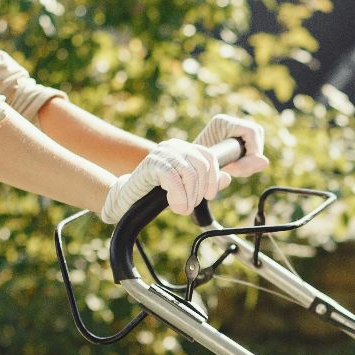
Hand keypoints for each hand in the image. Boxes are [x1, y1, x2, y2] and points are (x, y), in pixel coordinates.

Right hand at [99, 140, 226, 223]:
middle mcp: (173, 146)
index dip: (213, 177)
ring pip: (189, 173)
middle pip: (202, 165)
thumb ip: (205, 182)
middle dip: (200, 190)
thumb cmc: (155, 193)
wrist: (127, 199)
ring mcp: (162, 153)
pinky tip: (175, 205)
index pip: (209, 156)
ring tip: (183, 208)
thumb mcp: (185, 188)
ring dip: (190, 196)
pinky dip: (178, 196)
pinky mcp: (151, 163)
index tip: (208, 196)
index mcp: (183, 148)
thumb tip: (227, 178)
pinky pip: (173, 179)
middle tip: (191, 205)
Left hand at [193, 114, 268, 177]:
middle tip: (235, 171)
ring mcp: (234, 129)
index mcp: (221, 122)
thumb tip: (266, 162)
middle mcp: (230, 122)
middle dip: (251, 158)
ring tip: (231, 170)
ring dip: (249, 162)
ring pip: (256, 145)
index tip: (237, 169)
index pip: (251, 131)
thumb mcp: (216, 169)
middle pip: (257, 137)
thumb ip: (240, 167)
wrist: (185, 168)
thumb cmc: (195, 167)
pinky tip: (233, 169)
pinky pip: (252, 150)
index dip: (252, 152)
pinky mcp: (236, 139)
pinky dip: (246, 163)